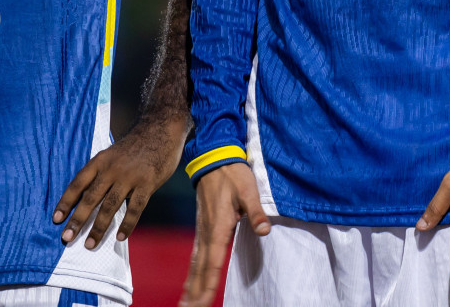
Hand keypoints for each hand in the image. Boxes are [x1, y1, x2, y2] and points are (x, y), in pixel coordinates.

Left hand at [52, 114, 186, 247]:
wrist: (160, 129)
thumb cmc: (135, 146)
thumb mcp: (112, 154)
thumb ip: (102, 173)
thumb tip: (88, 199)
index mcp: (100, 161)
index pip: (78, 183)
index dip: (66, 202)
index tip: (56, 219)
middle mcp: (112, 170)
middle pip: (90, 198)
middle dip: (77, 220)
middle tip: (67, 237)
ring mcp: (130, 177)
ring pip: (109, 206)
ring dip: (98, 227)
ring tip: (90, 244)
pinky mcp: (147, 184)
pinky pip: (135, 208)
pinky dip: (127, 224)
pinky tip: (121, 237)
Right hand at [180, 162, 267, 306]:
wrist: (214, 157)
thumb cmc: (233, 174)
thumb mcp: (249, 190)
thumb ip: (256, 212)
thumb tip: (264, 231)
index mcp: (218, 228)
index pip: (213, 263)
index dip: (208, 284)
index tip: (201, 302)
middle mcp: (206, 233)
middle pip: (200, 269)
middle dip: (195, 292)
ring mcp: (201, 230)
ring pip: (195, 264)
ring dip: (190, 284)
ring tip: (185, 303)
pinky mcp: (202, 227)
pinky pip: (195, 255)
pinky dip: (192, 271)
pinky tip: (190, 280)